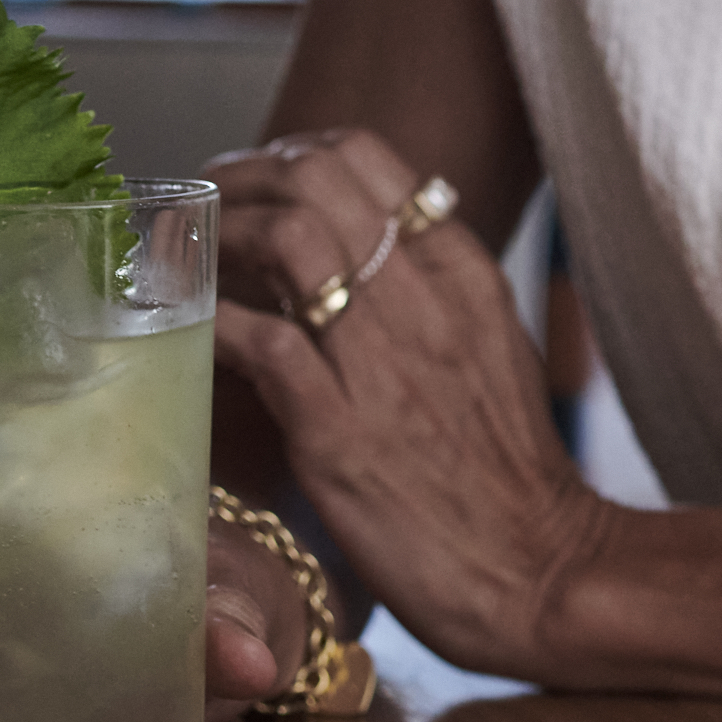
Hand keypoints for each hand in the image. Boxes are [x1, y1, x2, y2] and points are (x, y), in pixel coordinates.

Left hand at [211, 130, 612, 681]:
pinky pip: (261, 344)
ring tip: (183, 260)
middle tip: (198, 207)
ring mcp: (386, 365)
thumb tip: (355, 255)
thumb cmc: (504, 469)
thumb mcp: (488, 351)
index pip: (369, 158)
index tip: (250, 182)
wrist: (538, 566)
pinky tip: (190, 331)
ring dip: (218, 236)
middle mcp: (429, 302)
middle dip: (239, 178)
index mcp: (465, 275)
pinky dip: (211, 322)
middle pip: (320, 179)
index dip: (288, 154)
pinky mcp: (342, 433)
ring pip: (291, 239)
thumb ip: (428, 296)